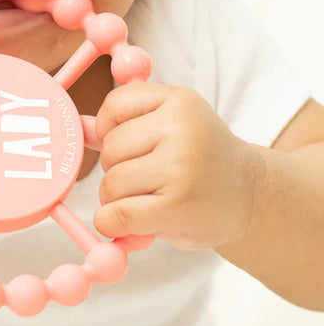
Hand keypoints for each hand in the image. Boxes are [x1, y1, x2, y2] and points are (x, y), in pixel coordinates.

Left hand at [93, 83, 259, 250]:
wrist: (251, 196)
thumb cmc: (199, 159)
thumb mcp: (170, 126)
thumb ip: (123, 124)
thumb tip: (75, 126)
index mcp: (178, 100)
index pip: (114, 104)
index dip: (109, 128)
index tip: (127, 145)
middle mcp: (182, 129)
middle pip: (110, 148)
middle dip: (115, 168)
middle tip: (144, 179)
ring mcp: (181, 168)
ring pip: (111, 182)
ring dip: (116, 198)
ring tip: (147, 199)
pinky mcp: (178, 207)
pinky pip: (118, 214)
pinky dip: (112, 223)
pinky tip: (125, 224)